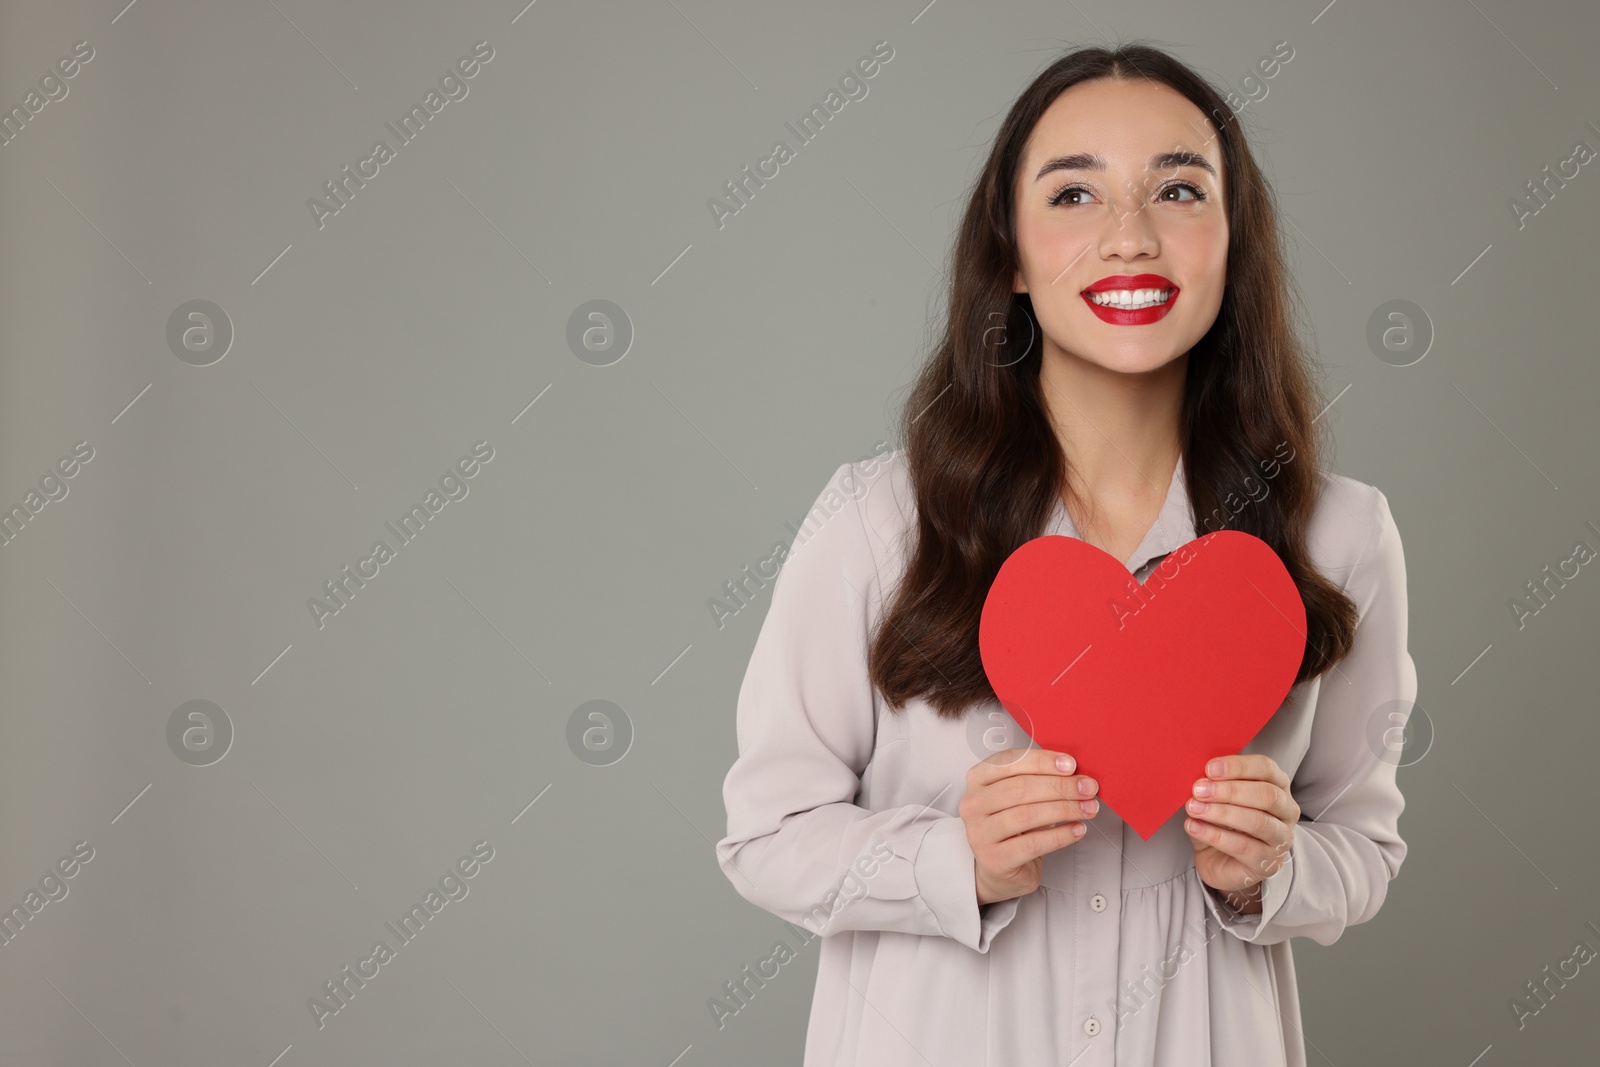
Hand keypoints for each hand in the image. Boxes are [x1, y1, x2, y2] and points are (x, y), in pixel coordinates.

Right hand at [960, 748, 1098, 904]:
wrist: (999, 868)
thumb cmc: (1013, 826)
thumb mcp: (1019, 797)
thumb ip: (1038, 779)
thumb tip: (1075, 774)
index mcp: (978, 779)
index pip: (1009, 761)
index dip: (1042, 761)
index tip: (1071, 765)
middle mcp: (973, 804)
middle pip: (1020, 788)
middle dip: (1060, 786)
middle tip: (1087, 788)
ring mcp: (980, 833)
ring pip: (1027, 815)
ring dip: (1064, 810)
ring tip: (1088, 809)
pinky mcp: (994, 859)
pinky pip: (1033, 844)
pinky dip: (1060, 836)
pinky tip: (1077, 830)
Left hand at [1185, 754, 1297, 913]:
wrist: (1220, 862)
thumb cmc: (1223, 823)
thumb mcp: (1217, 799)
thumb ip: (1212, 786)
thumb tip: (1199, 778)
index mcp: (1277, 785)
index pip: (1265, 768)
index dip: (1238, 766)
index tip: (1209, 768)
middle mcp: (1286, 810)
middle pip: (1267, 795)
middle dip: (1229, 791)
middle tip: (1199, 790)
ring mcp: (1281, 839)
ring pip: (1257, 822)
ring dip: (1221, 813)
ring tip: (1194, 808)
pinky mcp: (1268, 863)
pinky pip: (1243, 847)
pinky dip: (1215, 835)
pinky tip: (1194, 827)